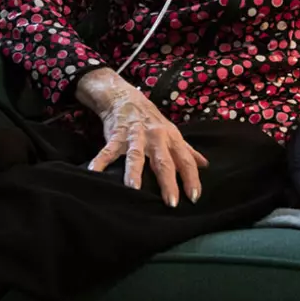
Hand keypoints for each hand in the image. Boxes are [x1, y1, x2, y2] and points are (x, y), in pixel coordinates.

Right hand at [78, 69, 208, 206]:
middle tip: (171, 203)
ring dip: (134, 172)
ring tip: (133, 189)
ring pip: (135, 156)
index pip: (185, 160)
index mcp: (171, 138)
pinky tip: (94, 172)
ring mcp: (135, 136)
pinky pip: (108, 150)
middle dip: (168, 182)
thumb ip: (187, 151)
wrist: (125, 98)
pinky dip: (100, 160)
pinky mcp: (116, 135)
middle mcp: (155, 137)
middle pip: (163, 161)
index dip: (191, 178)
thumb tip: (205, 165)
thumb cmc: (151, 120)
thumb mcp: (172, 133)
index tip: (195, 197)